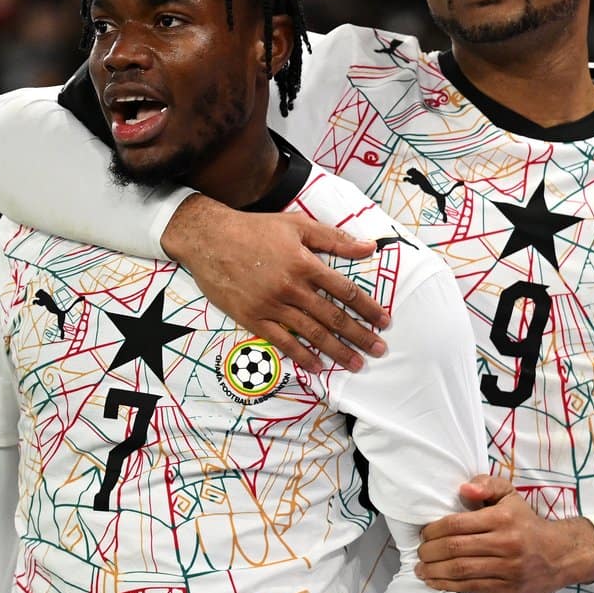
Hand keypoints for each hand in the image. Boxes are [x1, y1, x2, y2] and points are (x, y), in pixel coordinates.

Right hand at [161, 196, 391, 372]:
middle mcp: (291, 288)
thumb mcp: (297, 226)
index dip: (368, 308)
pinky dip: (302, 356)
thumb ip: (335, 238)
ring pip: (312, 333)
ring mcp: (271, 306)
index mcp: (305, 263)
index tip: (385, 321)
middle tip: (379, 350)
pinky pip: (282, 342)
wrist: (208, 239)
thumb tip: (369, 247)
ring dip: (337, 351)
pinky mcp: (253, 318)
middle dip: (359, 335)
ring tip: (356, 364)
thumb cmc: (254, 229)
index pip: (346, 290)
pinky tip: (318, 366)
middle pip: (333, 317)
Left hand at [416, 476, 593, 592]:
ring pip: (461, 570)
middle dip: (430, 552)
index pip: (456, 524)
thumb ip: (487, 484)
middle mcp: (505, 543)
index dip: (433, 530)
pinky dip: (449, 586)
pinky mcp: (507, 589)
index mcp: (502, 518)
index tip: (423, 534)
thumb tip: (463, 489)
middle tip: (419, 553)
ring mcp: (507, 568)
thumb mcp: (511, 496)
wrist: (560, 554)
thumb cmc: (527, 523)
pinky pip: (471, 587)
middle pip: (455, 548)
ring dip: (435, 571)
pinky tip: (436, 582)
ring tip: (422, 570)